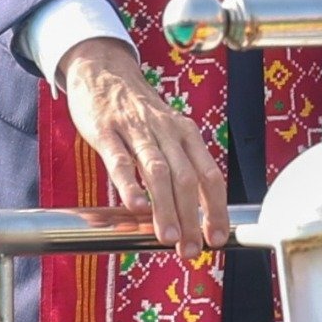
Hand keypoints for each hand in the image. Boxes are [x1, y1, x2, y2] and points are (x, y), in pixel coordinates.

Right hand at [55, 35, 229, 259]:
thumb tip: (193, 216)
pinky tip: (136, 205)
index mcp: (186, 134)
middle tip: (191, 250)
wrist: (104, 71)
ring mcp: (136, 129)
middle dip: (192, 217)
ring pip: (157, 170)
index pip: (209, 174)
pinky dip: (129, 183)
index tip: (217, 239)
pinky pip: (120, 159)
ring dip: (166, 206)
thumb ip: (178, 168)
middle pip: (186, 177)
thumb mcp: (167, 133)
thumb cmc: (138, 112)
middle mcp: (167, 130)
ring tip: (168, 237)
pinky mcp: (106, 130)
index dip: (216, 209)